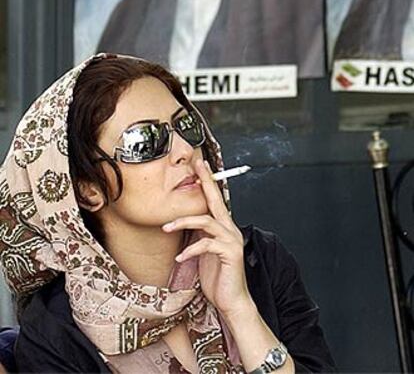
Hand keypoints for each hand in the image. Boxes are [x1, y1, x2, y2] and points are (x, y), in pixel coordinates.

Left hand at [162, 159, 253, 317]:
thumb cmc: (217, 276)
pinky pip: (206, 244)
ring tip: (166, 227)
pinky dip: (190, 250)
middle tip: (196, 167)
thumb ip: (199, 234)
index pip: (214, 199)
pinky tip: (179, 257)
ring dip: (183, 222)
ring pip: (206, 221)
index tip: (200, 165)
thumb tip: (184, 222)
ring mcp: (231, 240)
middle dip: (205, 181)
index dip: (207, 181)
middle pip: (216, 200)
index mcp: (223, 227)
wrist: (231, 300)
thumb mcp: (204, 250)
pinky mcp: (230, 253)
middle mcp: (229, 229)